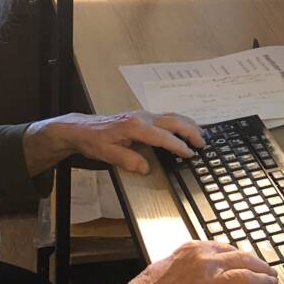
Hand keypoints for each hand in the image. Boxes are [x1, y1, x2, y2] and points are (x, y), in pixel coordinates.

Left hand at [23, 110, 204, 175]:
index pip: (163, 136)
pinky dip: (179, 123)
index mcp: (135, 126)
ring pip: (171, 116)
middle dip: (190, 131)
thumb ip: (128, 160)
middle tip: (203, 143)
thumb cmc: (93, 141)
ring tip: (200, 135)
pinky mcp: (142, 116)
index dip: (178, 146)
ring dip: (187, 124)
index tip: (190, 154)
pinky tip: (184, 129)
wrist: (81, 128)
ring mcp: (143, 115)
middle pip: (173, 121)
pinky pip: (165, 117)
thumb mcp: (107, 154)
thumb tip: (146, 167)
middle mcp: (142, 117)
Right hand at [119, 241, 277, 283]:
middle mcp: (205, 262)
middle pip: (243, 260)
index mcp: (195, 248)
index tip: (252, 260)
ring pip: (246, 278)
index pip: (229, 248)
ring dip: (262, 281)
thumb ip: (194, 258)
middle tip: (270, 271)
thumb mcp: (172, 259)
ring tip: (270, 283)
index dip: (245, 256)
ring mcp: (209, 283)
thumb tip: (214, 262)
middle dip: (260, 266)